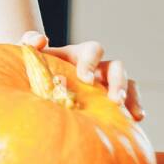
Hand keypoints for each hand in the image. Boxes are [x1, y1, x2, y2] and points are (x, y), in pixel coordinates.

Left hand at [19, 31, 143, 121]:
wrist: (35, 86)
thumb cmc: (34, 69)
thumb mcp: (29, 55)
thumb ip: (30, 41)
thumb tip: (41, 40)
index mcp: (80, 56)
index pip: (93, 50)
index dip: (91, 62)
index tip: (84, 78)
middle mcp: (97, 69)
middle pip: (116, 67)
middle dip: (118, 82)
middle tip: (115, 100)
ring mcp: (106, 86)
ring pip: (128, 84)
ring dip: (131, 97)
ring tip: (130, 114)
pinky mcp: (109, 103)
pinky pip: (129, 104)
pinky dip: (134, 110)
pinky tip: (135, 122)